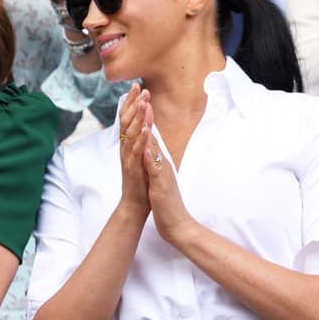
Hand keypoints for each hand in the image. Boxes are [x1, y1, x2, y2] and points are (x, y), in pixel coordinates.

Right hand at [117, 84, 152, 216]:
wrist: (134, 205)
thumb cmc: (139, 182)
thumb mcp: (140, 158)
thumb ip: (140, 143)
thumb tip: (142, 127)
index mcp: (128, 145)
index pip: (128, 119)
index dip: (132, 102)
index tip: (136, 87)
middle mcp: (126, 148)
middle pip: (127, 121)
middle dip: (133, 103)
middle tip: (139, 86)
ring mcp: (128, 157)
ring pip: (131, 133)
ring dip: (137, 116)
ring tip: (143, 101)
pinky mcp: (133, 168)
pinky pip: (136, 151)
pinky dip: (140, 139)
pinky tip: (145, 128)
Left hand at [141, 108, 194, 248]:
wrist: (177, 225)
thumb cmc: (166, 202)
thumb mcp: (159, 178)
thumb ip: (155, 164)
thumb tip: (151, 150)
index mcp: (160, 162)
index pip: (152, 136)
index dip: (146, 118)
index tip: (141, 100)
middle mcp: (162, 164)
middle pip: (154, 136)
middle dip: (148, 116)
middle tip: (144, 95)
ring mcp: (162, 173)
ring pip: (155, 148)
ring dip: (150, 130)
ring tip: (146, 112)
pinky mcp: (161, 185)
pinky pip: (155, 169)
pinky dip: (150, 158)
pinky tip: (145, 147)